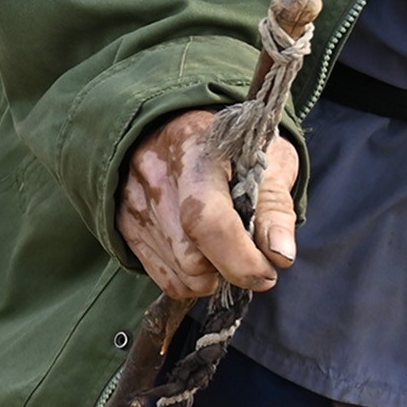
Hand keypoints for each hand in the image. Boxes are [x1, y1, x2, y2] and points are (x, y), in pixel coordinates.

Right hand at [117, 110, 299, 299]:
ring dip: (212, 274)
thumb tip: (281, 255)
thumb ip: (276, 206)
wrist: (183, 126)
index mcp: (193, 146)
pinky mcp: (126, 226)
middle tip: (249, 247)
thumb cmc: (236, 145)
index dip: (240, 258)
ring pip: (181, 275)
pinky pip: (167, 280)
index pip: (206, 218)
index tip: (267, 271)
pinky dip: (193, 279)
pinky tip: (204, 250)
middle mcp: (153, 174)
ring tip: (224, 241)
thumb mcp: (269, 158)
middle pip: (192, 257)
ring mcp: (133, 202)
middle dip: (230, 266)